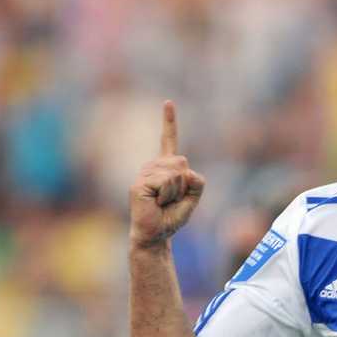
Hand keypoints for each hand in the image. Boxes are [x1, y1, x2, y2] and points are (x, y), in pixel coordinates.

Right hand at [129, 100, 205, 246]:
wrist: (156, 234)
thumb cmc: (172, 217)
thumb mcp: (193, 198)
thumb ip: (197, 182)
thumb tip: (186, 169)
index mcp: (165, 166)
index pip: (168, 140)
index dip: (169, 121)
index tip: (168, 102)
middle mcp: (153, 166)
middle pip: (183, 163)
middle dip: (185, 185)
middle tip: (172, 200)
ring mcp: (144, 173)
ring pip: (176, 173)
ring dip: (176, 193)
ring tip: (163, 202)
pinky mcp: (140, 184)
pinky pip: (166, 182)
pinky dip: (168, 196)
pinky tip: (157, 203)